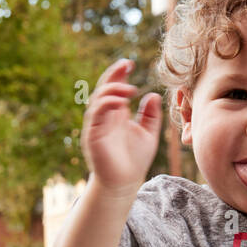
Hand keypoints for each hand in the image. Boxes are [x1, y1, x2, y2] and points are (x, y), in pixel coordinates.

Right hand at [81, 59, 161, 195]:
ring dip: (113, 89)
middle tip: (127, 65)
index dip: (119, 73)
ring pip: (98, 98)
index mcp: (117, 114)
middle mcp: (105, 116)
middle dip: (113, 74)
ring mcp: (97, 125)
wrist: (124, 183)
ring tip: (131, 90)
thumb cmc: (135, 161)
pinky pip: (96, 113)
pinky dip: (107, 103)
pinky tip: (122, 102)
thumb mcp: (149, 134)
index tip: (130, 64)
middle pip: (103, 87)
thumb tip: (152, 95)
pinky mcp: (93, 134)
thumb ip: (151, 115)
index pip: (114, 88)